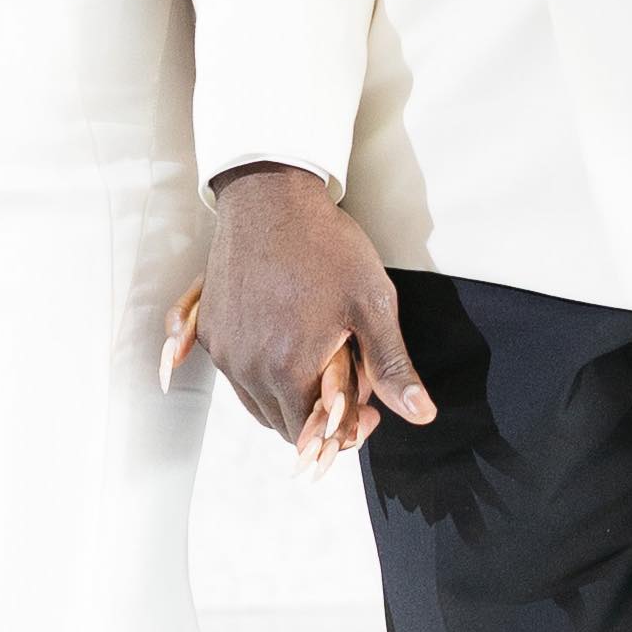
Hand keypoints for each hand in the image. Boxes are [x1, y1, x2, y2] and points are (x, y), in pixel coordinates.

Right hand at [199, 168, 435, 458]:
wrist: (271, 196)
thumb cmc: (326, 246)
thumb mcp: (372, 304)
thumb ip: (391, 367)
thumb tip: (422, 414)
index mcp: (289, 370)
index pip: (315, 435)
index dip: (346, 427)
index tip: (367, 405)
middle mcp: (248, 368)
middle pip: (284, 426)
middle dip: (318, 417)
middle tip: (347, 380)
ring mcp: (224, 351)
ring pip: (257, 404)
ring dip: (287, 398)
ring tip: (319, 360)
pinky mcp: (210, 331)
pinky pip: (236, 376)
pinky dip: (261, 375)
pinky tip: (286, 343)